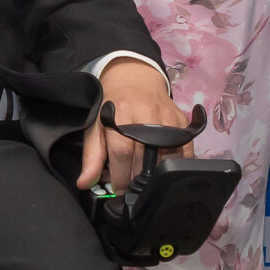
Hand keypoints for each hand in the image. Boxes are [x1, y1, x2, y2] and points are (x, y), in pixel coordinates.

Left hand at [79, 58, 189, 192]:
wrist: (135, 80)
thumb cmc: (113, 106)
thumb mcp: (96, 127)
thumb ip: (91, 157)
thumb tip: (84, 183)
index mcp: (121, 113)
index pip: (122, 152)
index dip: (120, 176)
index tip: (118, 190)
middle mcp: (146, 114)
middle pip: (144, 158)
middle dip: (136, 179)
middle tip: (131, 188)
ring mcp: (167, 118)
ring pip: (166, 157)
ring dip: (156, 175)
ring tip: (145, 180)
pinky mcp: (182, 122)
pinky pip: (185, 151)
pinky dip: (175, 166)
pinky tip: (164, 170)